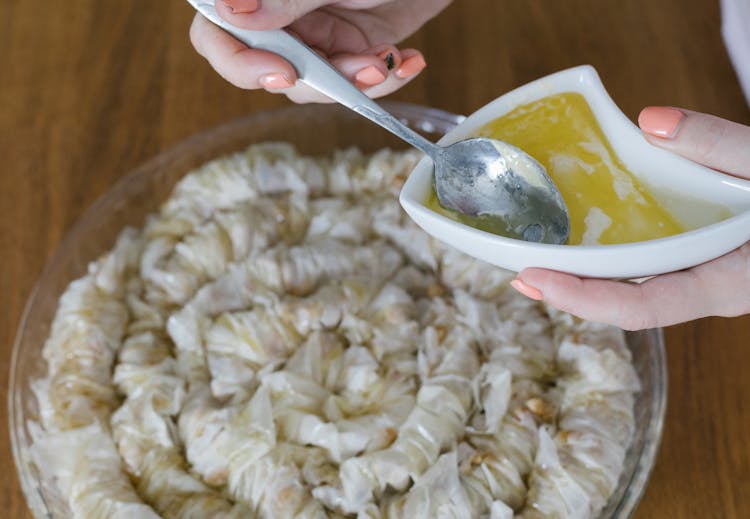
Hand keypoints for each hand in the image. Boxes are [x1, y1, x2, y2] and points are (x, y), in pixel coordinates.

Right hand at [189, 0, 451, 102]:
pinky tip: (408, 60)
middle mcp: (275, 14)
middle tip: (360, 71)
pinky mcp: (346, 49)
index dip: (238, 62)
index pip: (215, 31)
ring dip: (354, 82)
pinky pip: (350, 83)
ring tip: (389, 60)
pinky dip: (382, 80)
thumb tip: (228, 12)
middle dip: (318, 81)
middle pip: (266, 71)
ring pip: (312, 85)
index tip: (282, 73)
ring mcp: (311, 34)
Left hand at [510, 107, 749, 329]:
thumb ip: (722, 145)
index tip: (535, 278)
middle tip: (516, 269)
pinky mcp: (689, 262)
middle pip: (622, 302)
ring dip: (579, 278)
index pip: (643, 307)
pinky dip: (602, 259)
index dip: (585, 299)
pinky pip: (640, 268)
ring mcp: (694, 279)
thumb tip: (652, 122)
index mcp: (725, 284)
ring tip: (533, 257)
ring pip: (628, 289)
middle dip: (567, 292)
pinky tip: (575, 239)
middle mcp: (702, 291)